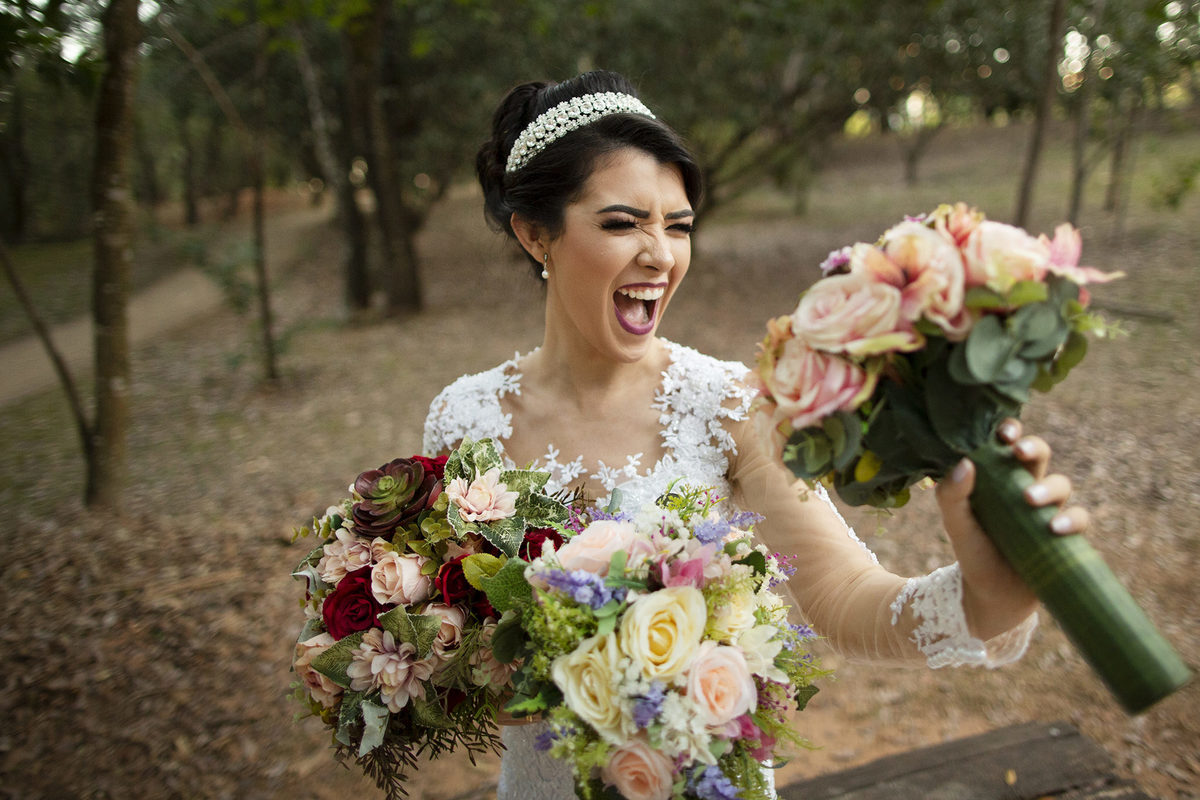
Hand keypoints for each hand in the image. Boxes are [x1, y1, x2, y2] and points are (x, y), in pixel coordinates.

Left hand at [934, 419, 1089, 640]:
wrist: (991, 598)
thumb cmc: (973, 554)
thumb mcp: (957, 526)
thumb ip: (952, 496)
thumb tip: (964, 463)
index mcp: (997, 478)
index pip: (1006, 445)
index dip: (1010, 431)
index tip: (1003, 431)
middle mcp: (1025, 488)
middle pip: (1039, 455)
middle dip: (1033, 447)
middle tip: (1019, 451)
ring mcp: (1048, 510)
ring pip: (1061, 484)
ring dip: (1048, 487)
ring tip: (1029, 499)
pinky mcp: (1066, 535)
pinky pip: (1079, 518)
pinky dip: (1071, 519)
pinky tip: (1055, 527)